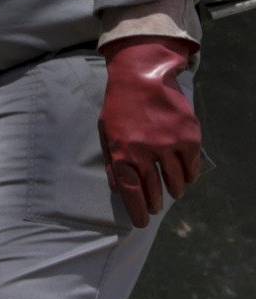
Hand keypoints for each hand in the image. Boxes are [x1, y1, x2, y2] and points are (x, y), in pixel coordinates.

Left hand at [99, 36, 202, 227]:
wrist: (142, 76)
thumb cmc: (120, 105)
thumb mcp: (106, 132)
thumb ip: (111, 161)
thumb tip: (117, 189)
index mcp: (121, 152)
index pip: (131, 191)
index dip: (137, 210)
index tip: (142, 223)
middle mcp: (145, 152)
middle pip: (153, 189)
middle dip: (154, 203)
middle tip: (155, 208)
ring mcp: (169, 144)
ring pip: (176, 181)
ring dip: (173, 190)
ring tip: (171, 193)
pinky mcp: (188, 137)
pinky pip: (192, 166)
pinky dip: (189, 176)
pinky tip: (185, 178)